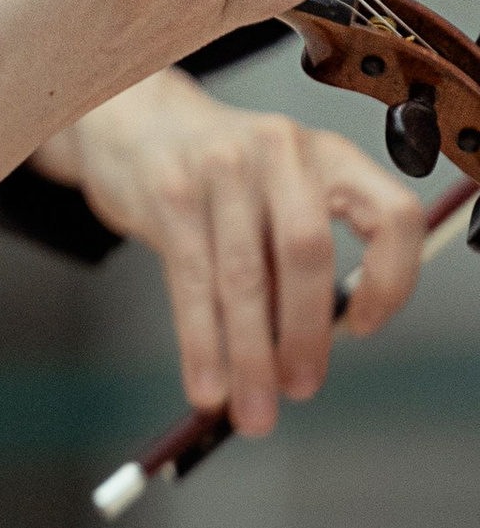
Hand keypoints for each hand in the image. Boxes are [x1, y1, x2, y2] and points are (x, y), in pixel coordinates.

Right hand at [37, 64, 429, 434]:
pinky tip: (206, 382)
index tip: (364, 328)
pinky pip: (192, 283)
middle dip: (305, 336)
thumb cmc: (217, 170)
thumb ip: (295, 259)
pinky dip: (201, 345)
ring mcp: (221, 168)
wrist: (135, 119)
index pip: (390, 216)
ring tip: (252, 407)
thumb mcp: (276, 193)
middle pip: (308, 255)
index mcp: (328, 155)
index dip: (392, 280)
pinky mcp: (170, 194)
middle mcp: (281, 152)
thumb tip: (306, 349)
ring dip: (250, 357)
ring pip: (244, 279)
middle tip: (300, 388)